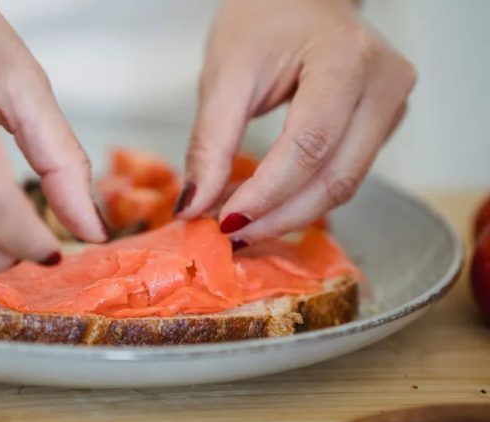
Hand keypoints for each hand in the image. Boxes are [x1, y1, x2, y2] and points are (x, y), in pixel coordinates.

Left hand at [175, 0, 415, 244]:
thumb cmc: (263, 19)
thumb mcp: (225, 76)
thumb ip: (210, 144)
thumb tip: (193, 207)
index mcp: (345, 59)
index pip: (309, 144)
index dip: (267, 192)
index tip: (225, 222)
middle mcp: (384, 83)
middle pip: (336, 176)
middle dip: (280, 216)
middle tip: (233, 236)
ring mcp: (392, 104)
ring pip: (345, 183)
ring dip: (292, 214)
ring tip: (246, 226)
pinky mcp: (385, 121)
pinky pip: (347, 173)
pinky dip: (306, 197)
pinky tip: (270, 207)